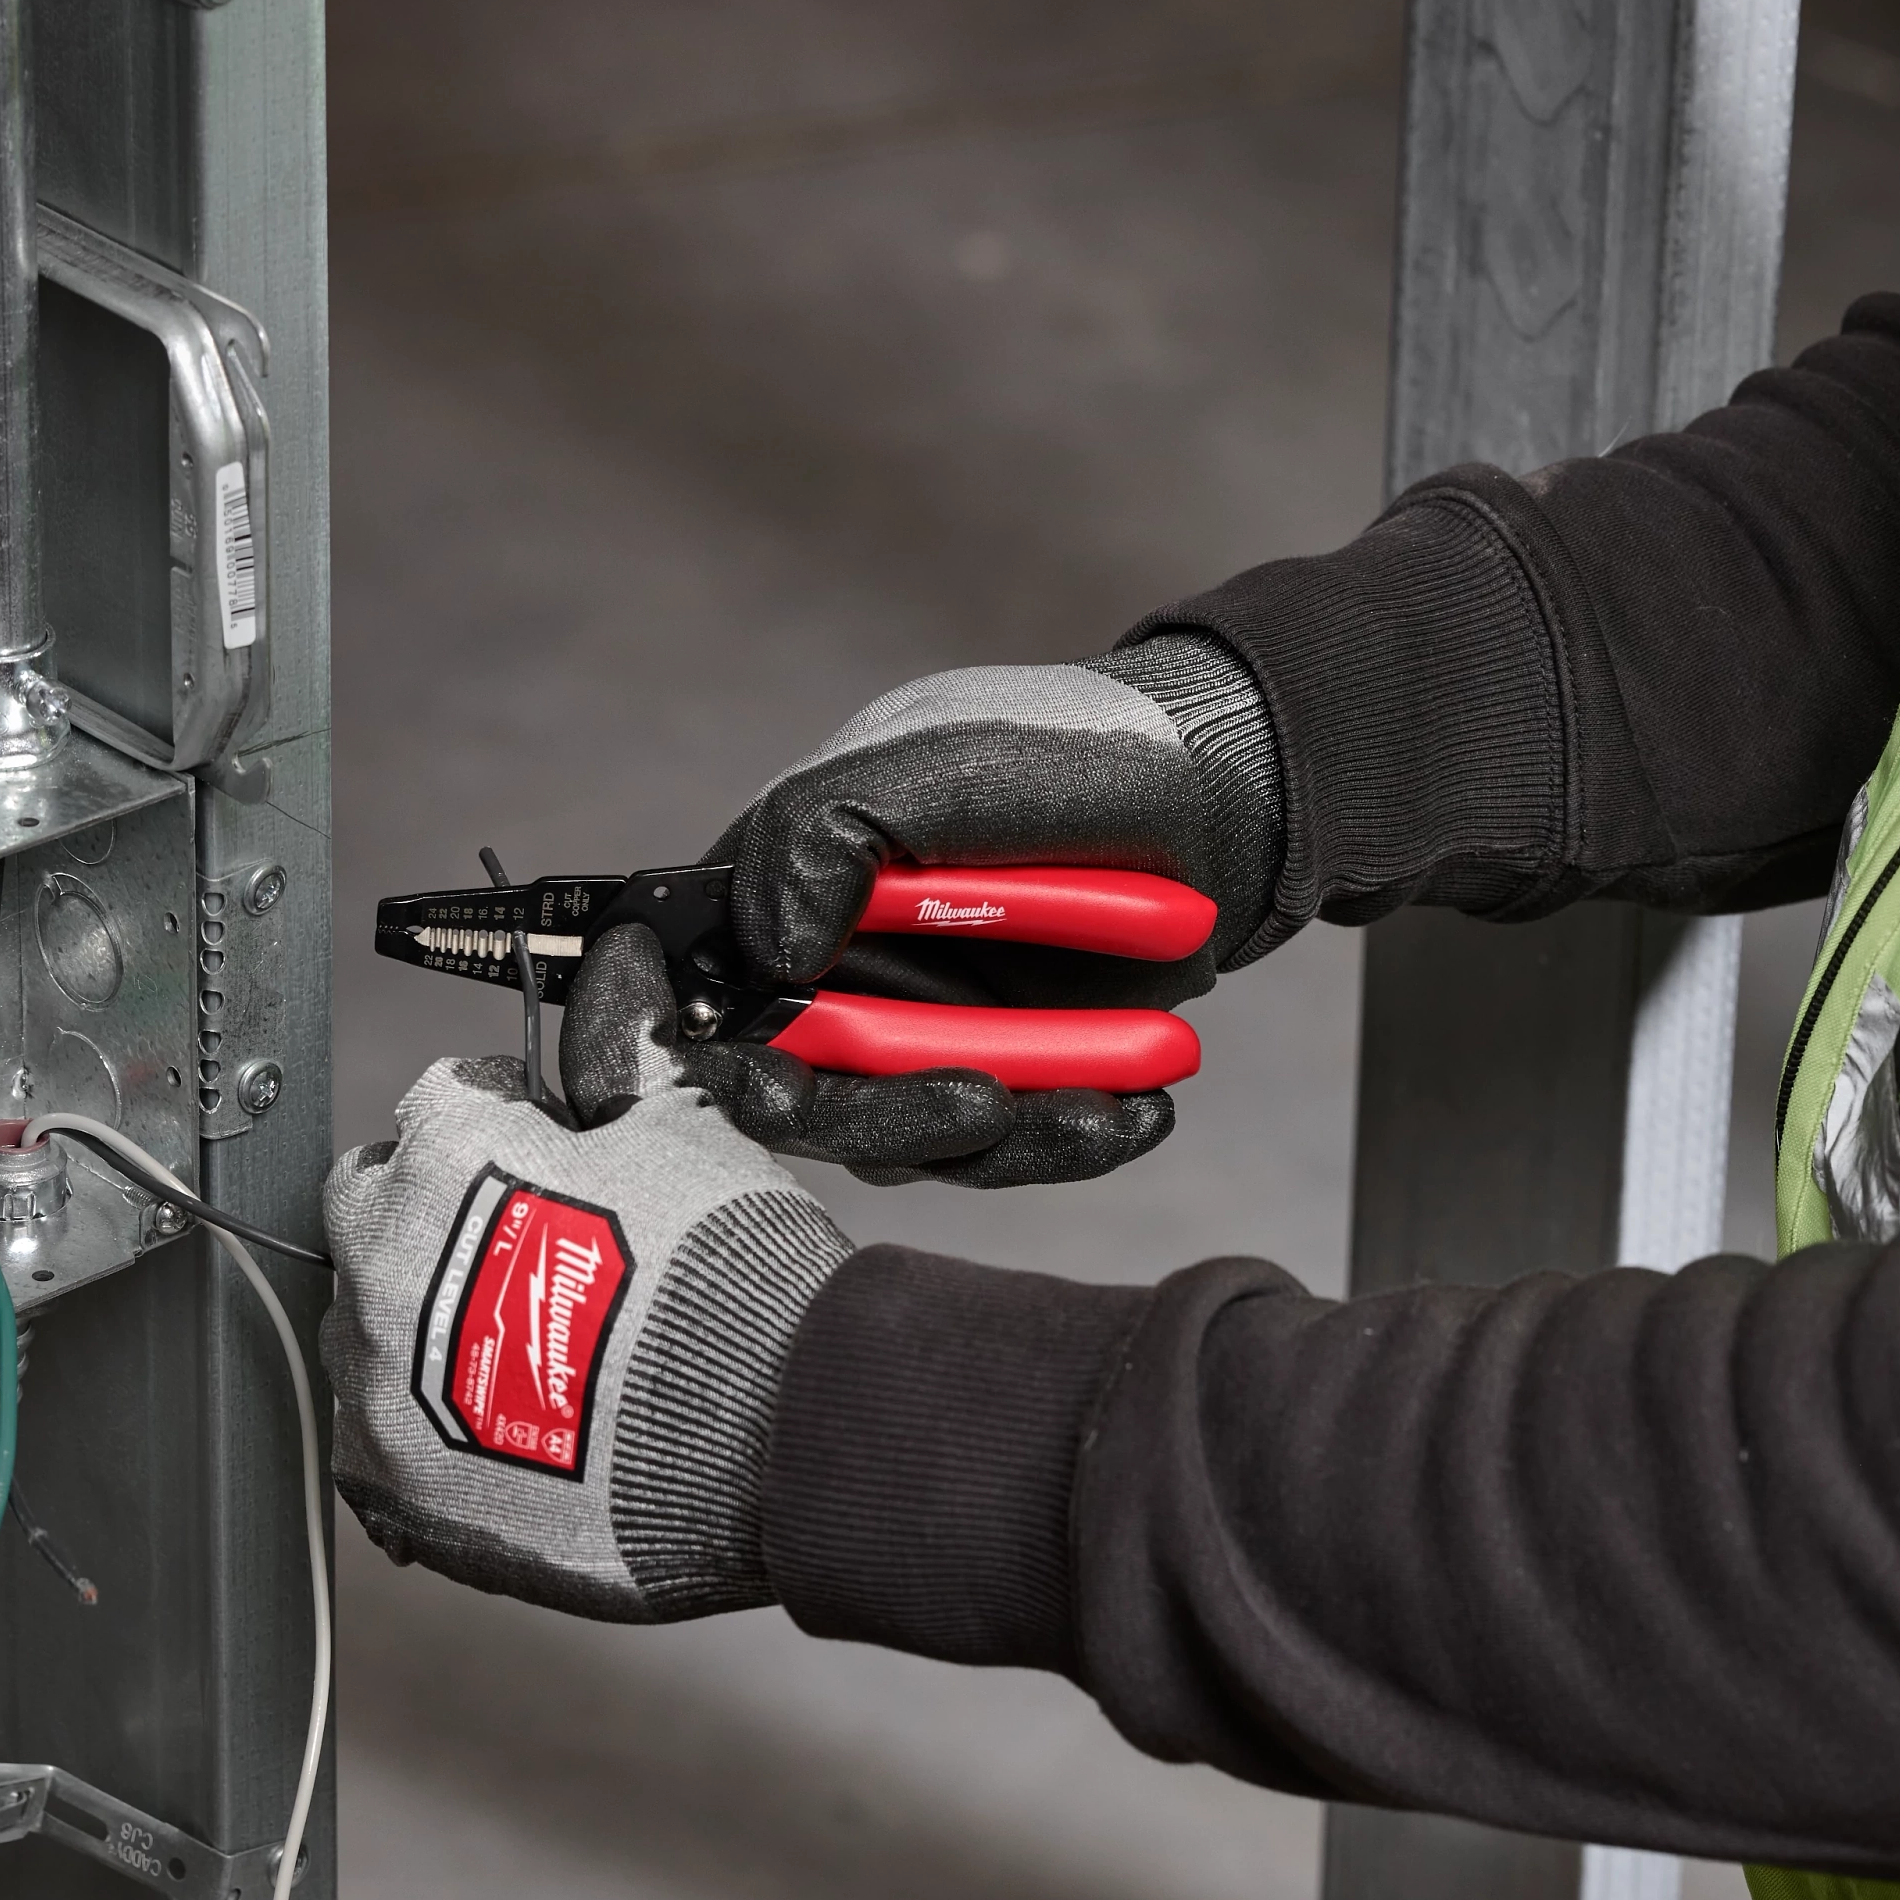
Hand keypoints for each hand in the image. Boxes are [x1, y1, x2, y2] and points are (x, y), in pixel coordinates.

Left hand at [320, 1048, 849, 1621]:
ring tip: (533, 1358)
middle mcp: (383, 1262)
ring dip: (426, 1329)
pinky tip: (509, 1437)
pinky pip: (380, 1446)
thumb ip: (625, 1063)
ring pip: (367, 1333)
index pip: (437, 1103)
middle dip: (439, 1216)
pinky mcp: (397, 1485)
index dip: (503, 1118)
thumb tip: (621, 984)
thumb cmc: (730, 1281)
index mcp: (442, 1156)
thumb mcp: (685, 1133)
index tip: (543, 1146)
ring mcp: (380, 1382)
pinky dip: (429, 1438)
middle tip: (533, 1251)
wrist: (769, 1435)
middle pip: (377, 1213)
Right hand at [687, 634, 1283, 1187]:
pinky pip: (998, 1147)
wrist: (1228, 797)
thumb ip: (831, 829)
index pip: (688, 983)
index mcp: (783, 882)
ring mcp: (910, 1033)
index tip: (731, 1083)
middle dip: (879, 1116)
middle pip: (791, 1092)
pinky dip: (1065, 1139)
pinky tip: (1132, 1113)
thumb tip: (765, 949)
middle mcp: (831, 970)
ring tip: (1102, 1104)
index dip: (672, 1044)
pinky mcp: (993, 1079)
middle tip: (974, 1106)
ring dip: (995, 1137)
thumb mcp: (951, 761)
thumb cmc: (1080, 751)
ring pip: (897, 1139)